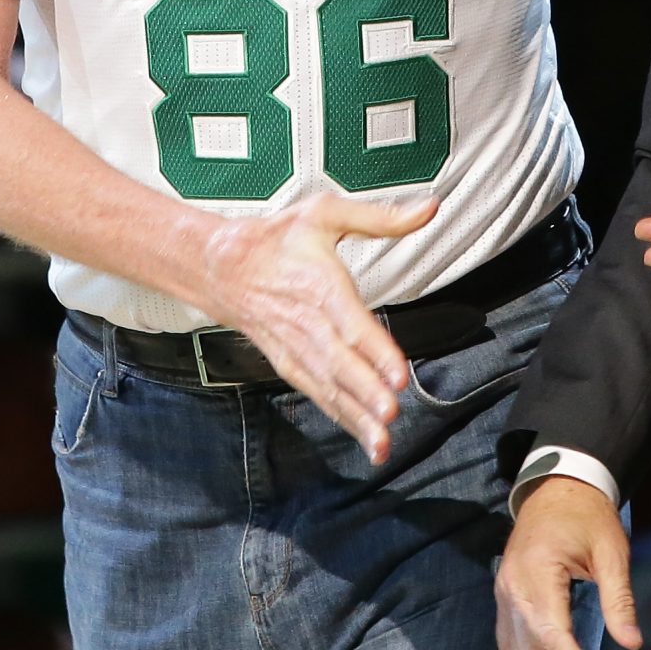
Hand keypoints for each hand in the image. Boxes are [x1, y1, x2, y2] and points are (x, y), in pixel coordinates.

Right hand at [197, 190, 436, 461]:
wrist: (220, 266)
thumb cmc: (278, 237)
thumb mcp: (326, 213)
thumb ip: (381, 217)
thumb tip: (430, 207)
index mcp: (319, 286)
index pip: (351, 324)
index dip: (375, 351)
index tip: (399, 376)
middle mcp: (306, 323)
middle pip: (339, 364)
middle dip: (366, 393)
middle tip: (391, 416)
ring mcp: (294, 348)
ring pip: (328, 386)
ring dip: (355, 416)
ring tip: (381, 442)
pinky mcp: (286, 363)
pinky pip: (316, 392)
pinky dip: (339, 415)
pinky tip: (361, 435)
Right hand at [495, 476, 642, 649]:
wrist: (557, 487)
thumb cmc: (587, 515)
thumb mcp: (612, 552)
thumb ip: (620, 600)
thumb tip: (632, 643)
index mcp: (538, 571)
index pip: (552, 635)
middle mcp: (513, 586)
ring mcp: (504, 592)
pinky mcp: (504, 595)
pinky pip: (510, 641)